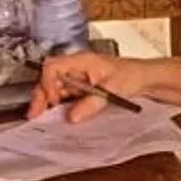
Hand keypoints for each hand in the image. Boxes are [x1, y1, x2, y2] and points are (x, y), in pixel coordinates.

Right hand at [27, 52, 148, 122]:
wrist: (145, 79)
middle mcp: (76, 68)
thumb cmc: (132, 75)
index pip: (52, 67)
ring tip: (43, 119)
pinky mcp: (81, 89)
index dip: (47, 84)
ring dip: (48, 103)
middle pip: (48, 79)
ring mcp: (77, 78)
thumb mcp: (112, 89)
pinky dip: (59, 107)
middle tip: (35, 115)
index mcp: (81, 60)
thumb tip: (72, 116)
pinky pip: (65, 97)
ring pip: (54, 89)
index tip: (53, 100)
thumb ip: (91, 103)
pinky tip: (57, 117)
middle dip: (41, 96)